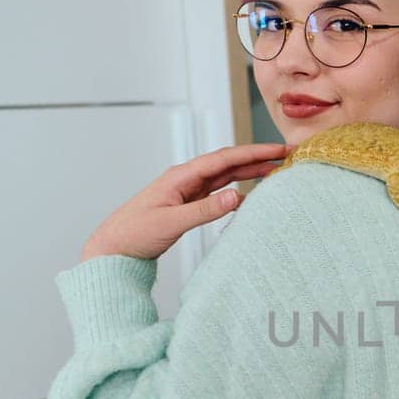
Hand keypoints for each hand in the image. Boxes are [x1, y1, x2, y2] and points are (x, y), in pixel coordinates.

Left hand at [80, 143, 286, 261]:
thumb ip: (204, 211)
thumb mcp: (170, 223)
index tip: (276, 149)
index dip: (252, 153)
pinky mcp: (188, 205)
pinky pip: (218, 192)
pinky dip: (237, 189)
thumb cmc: (133, 233)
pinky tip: (250, 192)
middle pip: (227, 163)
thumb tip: (236, 197)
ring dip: (249, 171)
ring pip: (225, 176)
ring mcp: (187, 191)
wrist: (113, 249)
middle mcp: (185, 179)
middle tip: (285, 154)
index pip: (223, 159)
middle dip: (257, 157)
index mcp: (180, 176)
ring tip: (275, 168)